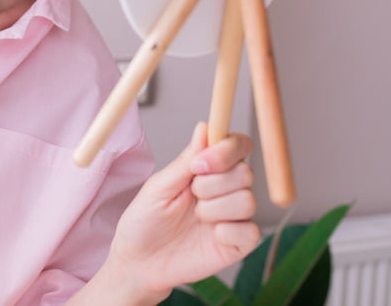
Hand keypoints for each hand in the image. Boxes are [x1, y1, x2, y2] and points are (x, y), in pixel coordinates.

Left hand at [105, 122, 259, 300]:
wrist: (139, 262)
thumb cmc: (145, 221)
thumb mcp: (159, 187)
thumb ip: (185, 161)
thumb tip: (204, 128)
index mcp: (207, 169)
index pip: (237, 146)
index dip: (226, 150)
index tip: (200, 165)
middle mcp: (225, 189)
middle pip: (245, 172)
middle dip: (213, 184)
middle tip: (191, 195)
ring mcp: (234, 216)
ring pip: (248, 200)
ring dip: (216, 209)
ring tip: (196, 217)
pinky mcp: (238, 243)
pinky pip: (250, 231)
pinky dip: (228, 232)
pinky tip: (210, 236)